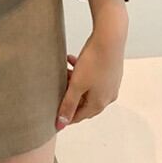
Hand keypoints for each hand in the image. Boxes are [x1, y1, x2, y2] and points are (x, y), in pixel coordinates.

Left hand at [55, 0, 127, 129]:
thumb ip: (68, 104)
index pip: (79, 116)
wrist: (109, 38)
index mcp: (99, 103)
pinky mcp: (110, 72)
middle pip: (83, 102)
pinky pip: (92, 77)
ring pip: (86, 88)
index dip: (64, 115)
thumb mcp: (77, 85)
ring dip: (74, 81)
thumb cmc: (94, 62)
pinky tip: (72, 60)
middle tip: (56, 86)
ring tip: (63, 70)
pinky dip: (81, 72)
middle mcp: (108, 96)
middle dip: (68, 95)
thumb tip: (61, 124)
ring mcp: (110, 84)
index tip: (51, 112)